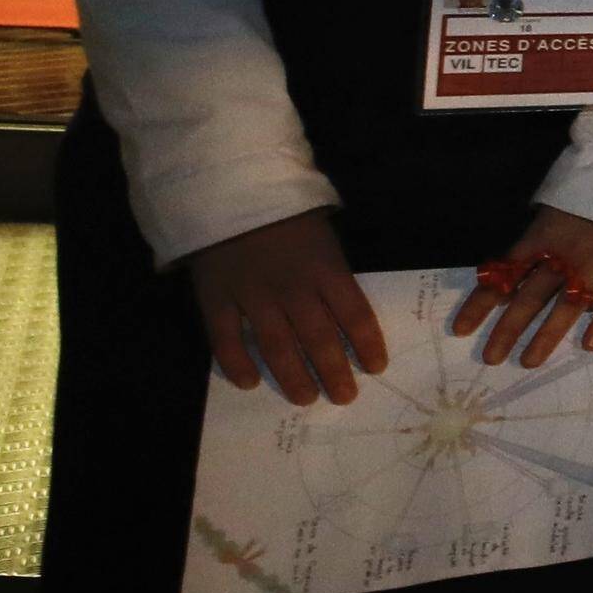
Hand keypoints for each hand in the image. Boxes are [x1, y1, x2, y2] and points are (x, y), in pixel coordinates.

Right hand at [184, 209, 384, 403]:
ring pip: (276, 346)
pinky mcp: (216, 299)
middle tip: (344, 397)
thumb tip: (349, 318)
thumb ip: (334, 276)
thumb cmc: (287, 219)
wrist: (230, 193)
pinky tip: (250, 383)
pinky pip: (226, 339)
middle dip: (334, 372)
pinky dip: (237, 364)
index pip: (355, 314)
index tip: (375, 368)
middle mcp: (292, 287)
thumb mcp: (324, 240)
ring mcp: (252, 295)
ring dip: (293, 377)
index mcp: (326, 269)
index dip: (368, 344)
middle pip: (319, 339)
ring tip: (307, 399)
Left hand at [463, 207, 592, 368]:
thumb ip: (531, 243)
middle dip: (509, 328)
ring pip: (569, 303)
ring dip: (547, 334)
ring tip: (529, 361)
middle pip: (532, 296)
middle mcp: (565, 254)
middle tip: (491, 358)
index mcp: (541, 238)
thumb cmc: (588, 189)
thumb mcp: (550, 209)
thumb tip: (506, 280)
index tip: (460, 329)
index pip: (505, 274)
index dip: (482, 302)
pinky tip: (590, 344)